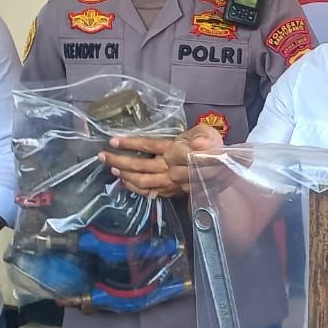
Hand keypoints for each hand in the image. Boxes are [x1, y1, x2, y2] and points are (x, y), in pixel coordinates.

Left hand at [98, 124, 224, 196]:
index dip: (130, 144)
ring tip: (111, 168)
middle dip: (118, 160)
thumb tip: (196, 145)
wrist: (225, 171)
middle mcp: (171, 169)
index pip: (149, 146)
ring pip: (142, 180)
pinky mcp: (173, 192)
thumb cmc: (216, 148)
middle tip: (102, 156)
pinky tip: (126, 184)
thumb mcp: (209, 134)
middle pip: (140, 165)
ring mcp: (171, 183)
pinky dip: (136, 189)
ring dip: (124, 175)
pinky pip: (151, 192)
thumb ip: (201, 137)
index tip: (113, 141)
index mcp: (177, 151)